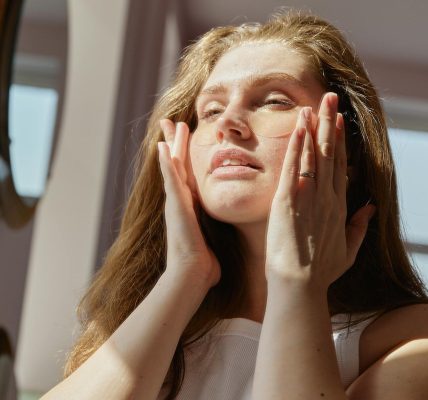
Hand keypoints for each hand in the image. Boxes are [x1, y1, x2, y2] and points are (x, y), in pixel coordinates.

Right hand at [158, 119, 220, 288]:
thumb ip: (211, 238)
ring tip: (169, 124)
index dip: (185, 157)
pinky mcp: (176, 206)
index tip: (185, 140)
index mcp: (189, 206)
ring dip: (171, 144)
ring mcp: (175, 202)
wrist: (193, 274)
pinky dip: (166, 163)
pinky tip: (163, 146)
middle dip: (174, 143)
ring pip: (173, 166)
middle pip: (177, 165)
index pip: (186, 175)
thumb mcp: (209, 243)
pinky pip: (170, 179)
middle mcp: (180, 201)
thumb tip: (218, 248)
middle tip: (170, 122)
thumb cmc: (202, 264)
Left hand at [265, 93, 375, 292]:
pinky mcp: (287, 202)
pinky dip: (297, 147)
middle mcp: (325, 197)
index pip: (340, 166)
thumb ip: (359, 226)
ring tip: (314, 104)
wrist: (298, 284)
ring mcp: (307, 198)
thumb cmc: (320, 271)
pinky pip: (293, 169)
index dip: (339, 142)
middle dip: (329, 124)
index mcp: (338, 206)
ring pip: (312, 156)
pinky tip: (299, 127)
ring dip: (313, 128)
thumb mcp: (348, 250)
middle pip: (328, 154)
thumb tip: (369, 207)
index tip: (339, 121)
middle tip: (330, 98)